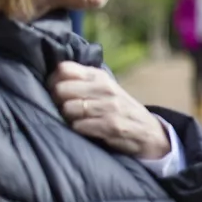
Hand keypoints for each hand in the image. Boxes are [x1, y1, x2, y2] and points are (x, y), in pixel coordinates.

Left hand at [48, 61, 169, 159]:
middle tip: (64, 109)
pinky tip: (86, 130)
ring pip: (69, 109)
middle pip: (61, 89)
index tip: (54, 92)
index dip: (53, 81)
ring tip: (77, 120)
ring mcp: (109, 106)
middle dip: (58, 102)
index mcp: (99, 76)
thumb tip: (52, 79)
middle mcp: (105, 88)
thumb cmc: (120, 109)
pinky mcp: (112, 125)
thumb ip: (82, 81)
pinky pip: (80, 126)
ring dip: (68, 118)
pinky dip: (79, 130)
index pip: (64, 69)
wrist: (150, 132)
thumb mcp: (104, 89)